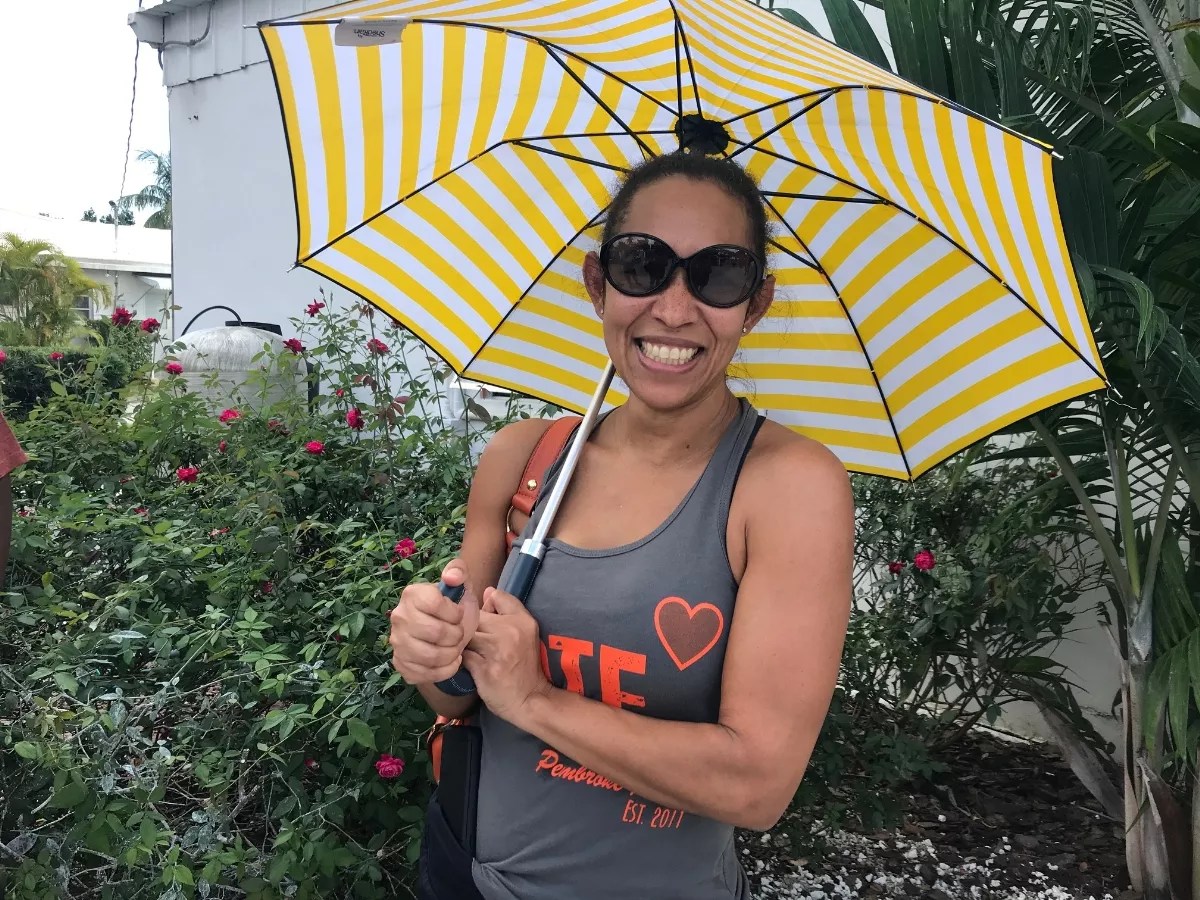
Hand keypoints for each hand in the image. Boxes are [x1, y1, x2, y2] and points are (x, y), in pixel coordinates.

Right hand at [388, 560, 479, 685]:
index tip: (458, 614)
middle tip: (459, 633)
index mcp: (412, 594)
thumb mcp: (462, 587)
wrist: (447, 635)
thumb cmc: (454, 608)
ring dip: (452, 653)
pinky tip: (450, 661)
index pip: (436, 604)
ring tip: (455, 647)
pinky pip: (425, 674)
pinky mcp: (400, 664)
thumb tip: (452, 577)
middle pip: (436, 632)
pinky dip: (445, 670)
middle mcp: (399, 617)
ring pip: (432, 656)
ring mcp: (397, 642)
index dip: (455, 613)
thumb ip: (459, 572)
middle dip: (456, 635)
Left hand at [462, 587, 550, 723]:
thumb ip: (507, 610)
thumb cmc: (524, 666)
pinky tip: (463, 663)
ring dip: (462, 642)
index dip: (485, 607)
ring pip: (466, 633)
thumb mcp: (525, 633)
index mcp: (523, 620)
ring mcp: (496, 650)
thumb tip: (487, 592)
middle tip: (470, 638)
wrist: (531, 699)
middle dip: (469, 625)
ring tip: (465, 650)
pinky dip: (459, 658)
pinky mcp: (483, 668)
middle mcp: (511, 631)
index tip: (481, 618)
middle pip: (475, 615)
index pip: (495, 597)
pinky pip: (461, 655)